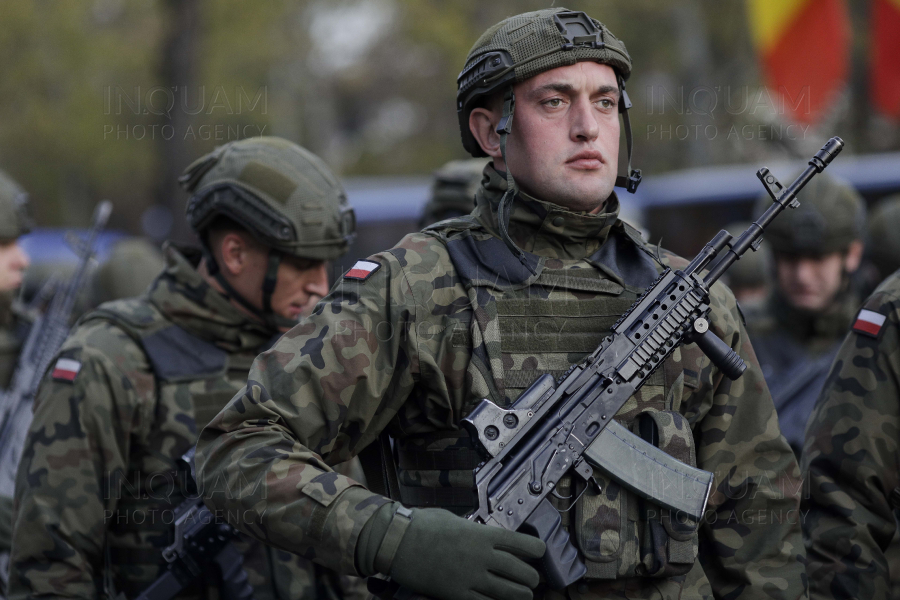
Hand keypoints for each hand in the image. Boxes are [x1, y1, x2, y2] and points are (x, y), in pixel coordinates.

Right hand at [358, 503, 545, 599]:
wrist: (397, 541)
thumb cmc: (423, 525)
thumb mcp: (455, 520)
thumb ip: (475, 532)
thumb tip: (488, 539)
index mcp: (483, 534)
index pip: (525, 545)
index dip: (537, 551)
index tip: (538, 553)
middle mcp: (482, 557)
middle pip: (523, 573)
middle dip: (531, 578)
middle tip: (530, 579)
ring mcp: (470, 578)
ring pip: (511, 594)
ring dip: (521, 595)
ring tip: (522, 594)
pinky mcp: (457, 594)